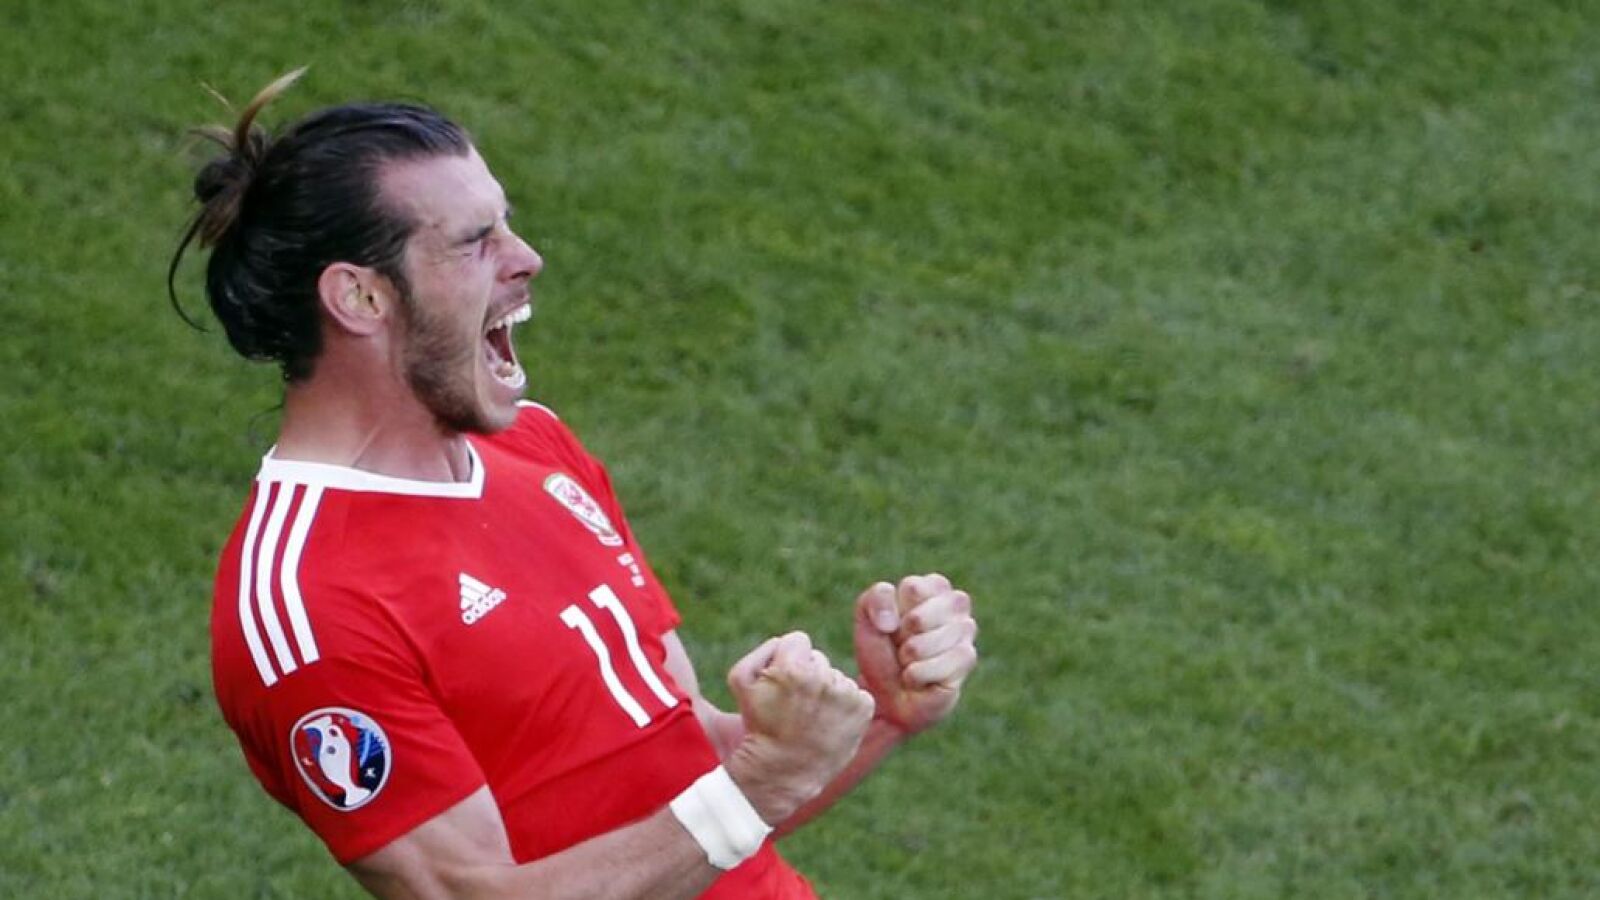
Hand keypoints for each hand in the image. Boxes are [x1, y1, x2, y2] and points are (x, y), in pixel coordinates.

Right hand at [724, 631, 874, 823]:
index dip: (787, 660)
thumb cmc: (759, 725)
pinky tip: (829, 723)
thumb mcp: (740, 680)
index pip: (798, 640)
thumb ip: (763, 649)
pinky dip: (845, 706)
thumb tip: (787, 642)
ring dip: (826, 692)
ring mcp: (847, 694)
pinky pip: (856, 694)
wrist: (783, 771)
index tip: (782, 684)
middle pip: (818, 659)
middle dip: (807, 675)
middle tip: (795, 705)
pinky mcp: (863, 709)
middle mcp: (825, 677)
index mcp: (795, 667)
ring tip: (811, 718)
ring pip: (836, 677)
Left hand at [854, 574, 977, 735]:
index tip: (892, 624)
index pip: (912, 588)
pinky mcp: (968, 657)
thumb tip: (893, 621)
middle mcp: (955, 602)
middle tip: (901, 646)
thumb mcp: (867, 618)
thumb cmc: (882, 652)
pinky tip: (918, 678)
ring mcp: (966, 629)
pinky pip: (940, 664)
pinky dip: (919, 675)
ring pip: (929, 642)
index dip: (894, 612)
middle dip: (901, 638)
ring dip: (909, 658)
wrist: (888, 695)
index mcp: (932, 585)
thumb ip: (876, 600)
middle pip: (918, 619)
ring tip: (909, 662)